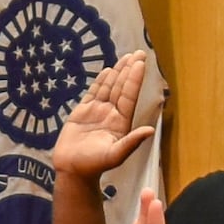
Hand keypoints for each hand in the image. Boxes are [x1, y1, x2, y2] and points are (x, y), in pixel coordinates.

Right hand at [50, 49, 154, 181]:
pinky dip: (100, 82)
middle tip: (139, 53)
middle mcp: (111, 114)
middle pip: (122, 87)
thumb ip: (132, 142)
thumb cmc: (95, 165)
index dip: (134, 79)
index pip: (129, 96)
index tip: (140, 63)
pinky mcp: (82, 112)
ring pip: (109, 88)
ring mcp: (97, 112)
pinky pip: (93, 93)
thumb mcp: (116, 155)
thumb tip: (151, 130)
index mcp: (121, 122)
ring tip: (126, 57)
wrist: (73, 170)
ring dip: (118, 72)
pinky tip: (107, 71)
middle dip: (130, 70)